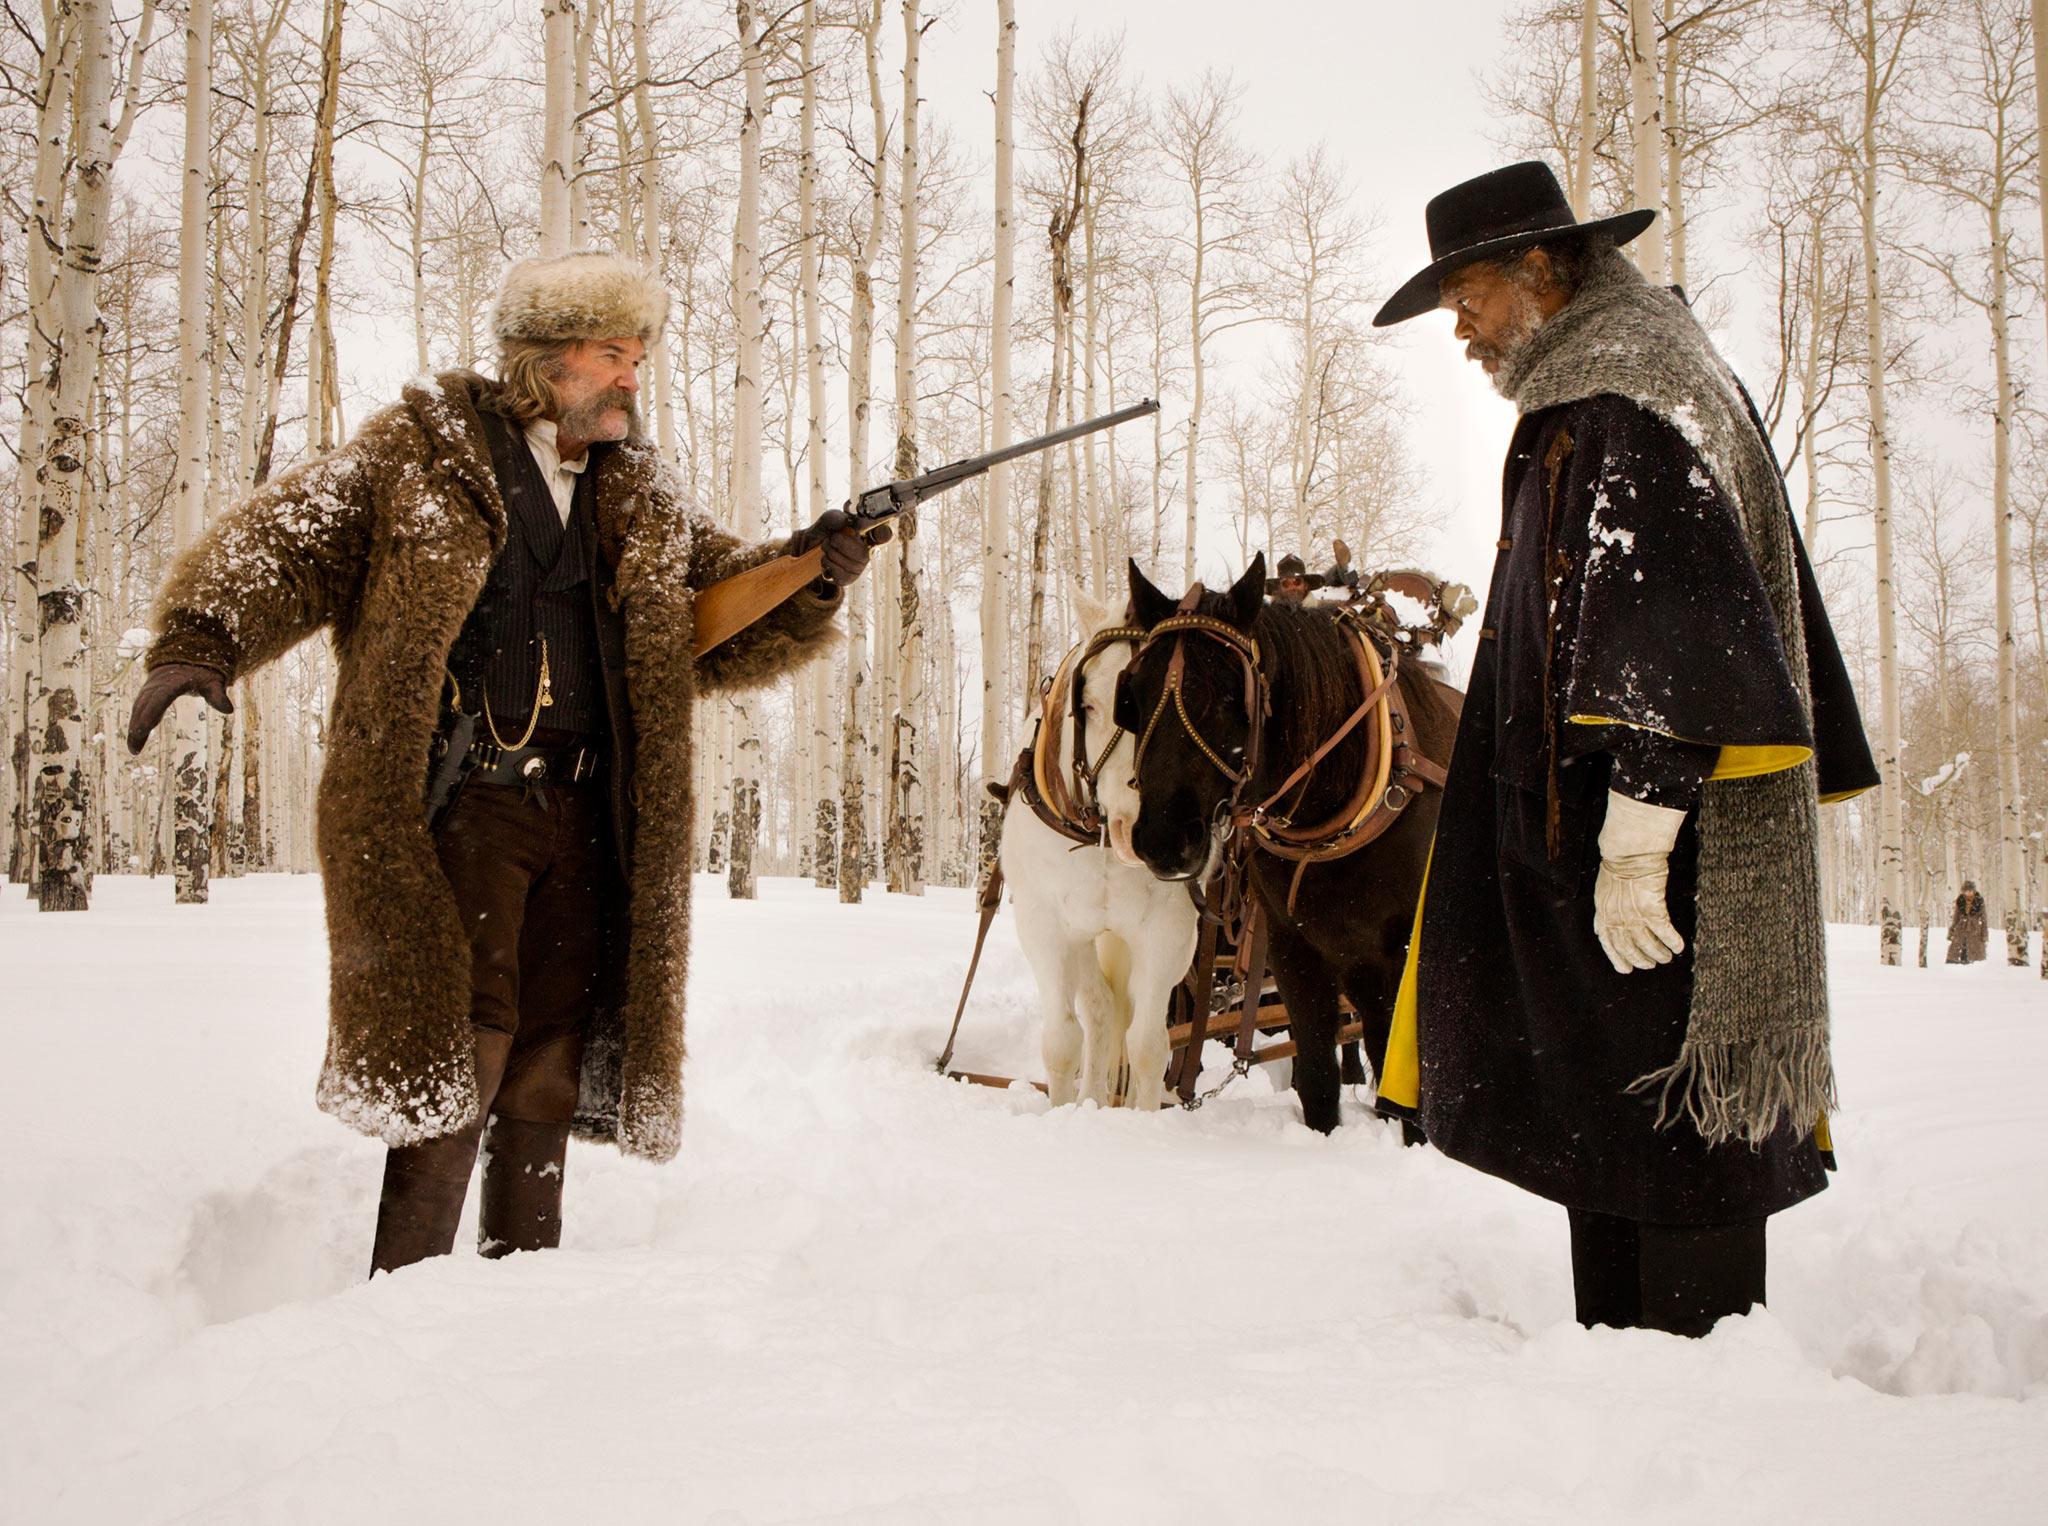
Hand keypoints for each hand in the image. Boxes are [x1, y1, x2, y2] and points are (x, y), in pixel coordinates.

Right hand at [127, 662, 232, 754]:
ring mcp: (149, 688)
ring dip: (134, 727)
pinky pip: (139, 708)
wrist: (187, 656)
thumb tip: (229, 710)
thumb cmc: (203, 670)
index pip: (160, 698)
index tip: (144, 728)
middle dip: (138, 726)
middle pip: (144, 706)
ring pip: (139, 708)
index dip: (151, 712)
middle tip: (134, 747)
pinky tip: (136, 738)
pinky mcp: (147, 693)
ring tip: (134, 748)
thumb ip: (218, 694)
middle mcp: (157, 684)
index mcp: (172, 681)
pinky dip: (136, 722)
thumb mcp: (213, 680)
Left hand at [794, 508, 889, 585]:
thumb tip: (845, 523)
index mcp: (867, 534)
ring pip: (850, 565)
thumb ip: (837, 518)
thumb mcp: (830, 518)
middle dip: (841, 545)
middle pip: (862, 554)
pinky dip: (829, 565)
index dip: (884, 534)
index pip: (883, 534)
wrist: (810, 544)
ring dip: (832, 553)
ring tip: (826, 547)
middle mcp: (867, 551)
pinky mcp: (847, 578)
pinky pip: (842, 575)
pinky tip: (827, 560)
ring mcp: (858, 567)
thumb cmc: (827, 530)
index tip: (880, 533)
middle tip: (832, 538)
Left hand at [1592, 790, 1685, 973]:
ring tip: (1666, 958)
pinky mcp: (1651, 909)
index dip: (1616, 957)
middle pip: (1627, 947)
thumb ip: (1608, 907)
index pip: (1607, 941)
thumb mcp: (1605, 888)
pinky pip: (1664, 932)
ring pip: (1646, 943)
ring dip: (1657, 953)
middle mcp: (1616, 917)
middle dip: (1639, 959)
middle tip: (1651, 964)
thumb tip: (1605, 921)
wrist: (1629, 852)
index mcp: (1603, 911)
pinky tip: (1679, 947)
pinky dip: (1671, 941)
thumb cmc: (1620, 863)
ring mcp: (1633, 915)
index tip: (1625, 969)